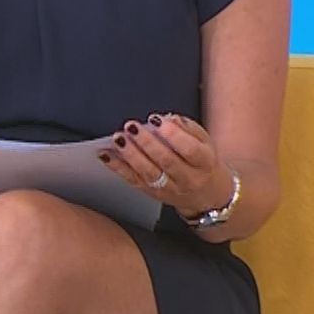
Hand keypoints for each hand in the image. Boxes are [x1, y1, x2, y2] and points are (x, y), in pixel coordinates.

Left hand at [99, 114, 233, 217]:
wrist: (207, 195)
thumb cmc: (203, 163)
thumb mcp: (204, 142)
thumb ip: (188, 128)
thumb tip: (170, 118)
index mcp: (204, 162)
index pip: (190, 150)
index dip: (173, 135)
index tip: (156, 121)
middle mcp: (188, 178)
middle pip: (166, 161)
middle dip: (146, 143)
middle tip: (131, 127)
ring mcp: (170, 188)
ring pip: (148, 173)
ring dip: (130, 155)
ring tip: (118, 139)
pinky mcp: (152, 193)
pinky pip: (133, 180)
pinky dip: (117, 167)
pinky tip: (106, 155)